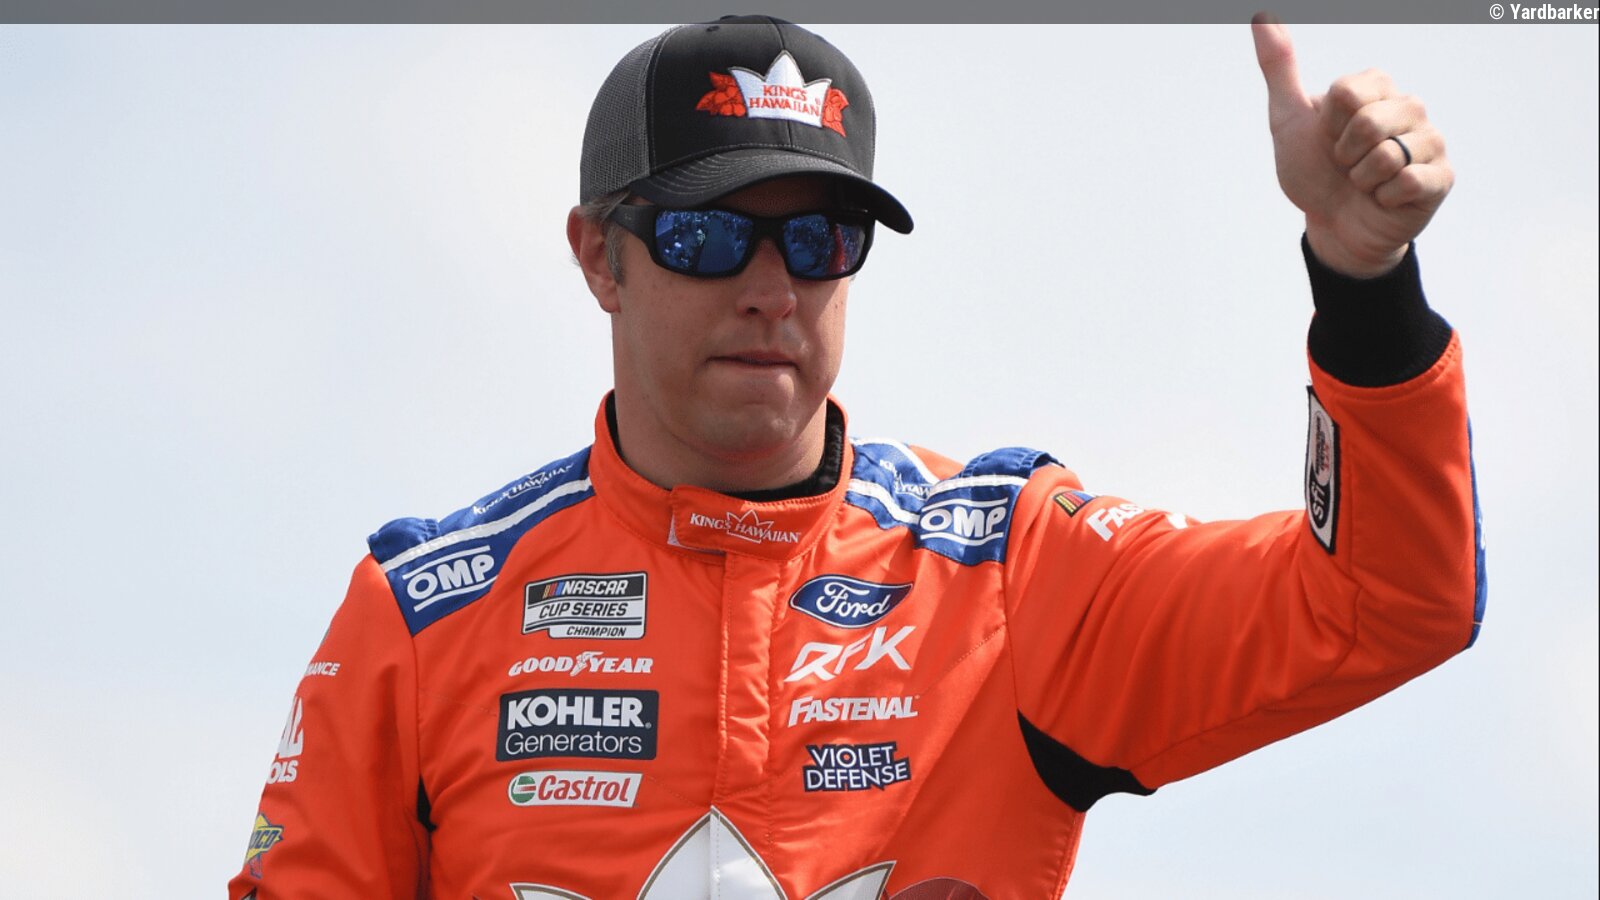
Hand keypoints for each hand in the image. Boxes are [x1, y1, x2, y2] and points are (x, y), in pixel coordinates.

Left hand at [1251, 14, 1453, 277]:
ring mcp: (1430, 142)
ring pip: (1387, 155)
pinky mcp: (1441, 177)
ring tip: (1365, 183)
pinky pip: (1407, 182)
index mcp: (1376, 88)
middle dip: (1344, 154)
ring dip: (1362, 179)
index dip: (1328, 126)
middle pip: (1368, 122)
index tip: (1329, 139)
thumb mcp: (1288, 119)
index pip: (1347, 93)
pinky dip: (1382, 199)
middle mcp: (1410, 107)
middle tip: (1346, 165)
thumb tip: (1262, 17)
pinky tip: (1384, 199)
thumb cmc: (1314, 171)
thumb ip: (1279, 67)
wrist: (1332, 226)